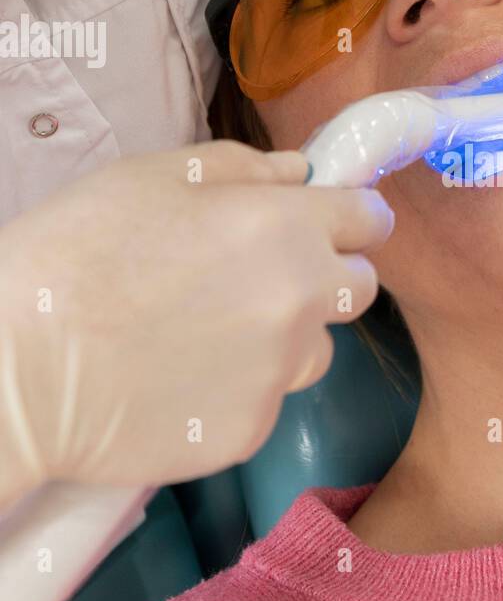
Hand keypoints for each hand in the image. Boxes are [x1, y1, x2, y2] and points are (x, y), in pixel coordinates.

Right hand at [0, 141, 392, 506]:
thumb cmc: (75, 253)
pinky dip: (238, 388)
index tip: (330, 222)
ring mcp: (279, 375)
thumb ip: (241, 168)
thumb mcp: (152, 177)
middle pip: (357, 288)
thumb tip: (299, 173)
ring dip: (284, 338)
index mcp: (285, 229)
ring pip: (315, 350)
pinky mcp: (251, 431)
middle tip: (259, 275)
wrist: (21, 367)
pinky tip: (178, 376)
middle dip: (325, 276)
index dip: (351, 216)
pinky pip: (266, 400)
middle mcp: (301, 303)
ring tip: (205, 333)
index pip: (370, 219)